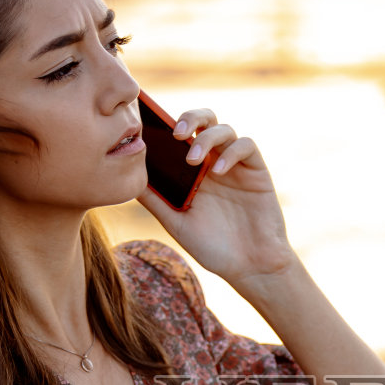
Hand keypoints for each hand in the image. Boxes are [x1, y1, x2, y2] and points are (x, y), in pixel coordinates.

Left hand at [136, 107, 296, 288]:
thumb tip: (128, 180)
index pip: (180, 135)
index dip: (167, 122)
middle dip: (189, 117)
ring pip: (224, 129)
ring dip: (206, 137)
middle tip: (175, 134)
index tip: (150, 125)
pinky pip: (246, 146)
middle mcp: (214, 162)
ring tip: (193, 159)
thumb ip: (156, 200)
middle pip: (204, 120)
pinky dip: (231, 152)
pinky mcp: (256, 171)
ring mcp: (236, 165)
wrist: (250, 266)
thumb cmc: (214, 247)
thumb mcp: (177, 223)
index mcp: (193, 171)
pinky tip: (218, 171)